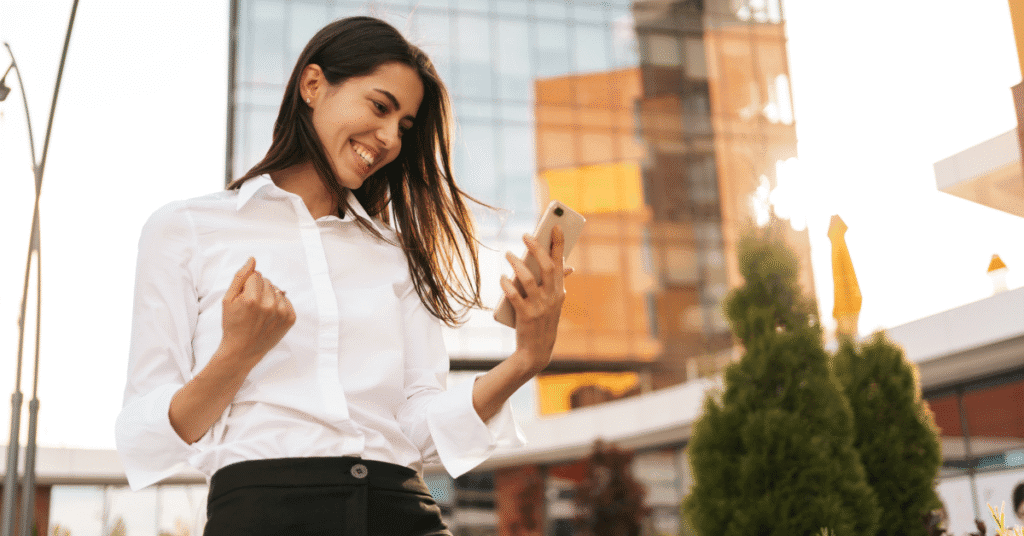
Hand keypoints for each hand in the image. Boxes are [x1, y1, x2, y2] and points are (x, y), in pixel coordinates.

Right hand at [219, 257, 295, 367]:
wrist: (242, 350)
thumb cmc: (232, 324)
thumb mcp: (228, 300)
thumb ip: (240, 277)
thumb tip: (252, 259)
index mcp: (252, 300)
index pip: (255, 275)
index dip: (248, 285)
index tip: (244, 298)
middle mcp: (269, 305)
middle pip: (267, 281)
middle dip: (259, 289)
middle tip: (251, 306)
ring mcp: (282, 313)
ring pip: (277, 290)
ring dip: (269, 296)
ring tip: (260, 311)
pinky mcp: (290, 319)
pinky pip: (286, 300)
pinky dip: (278, 304)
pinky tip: (269, 315)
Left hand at [499, 227, 572, 374]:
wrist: (536, 352)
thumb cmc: (543, 322)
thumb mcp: (553, 303)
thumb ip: (556, 284)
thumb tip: (567, 266)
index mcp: (559, 291)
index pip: (560, 262)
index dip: (559, 243)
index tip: (556, 226)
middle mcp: (552, 297)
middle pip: (546, 267)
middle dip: (537, 248)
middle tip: (526, 235)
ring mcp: (539, 307)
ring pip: (529, 279)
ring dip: (517, 264)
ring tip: (508, 254)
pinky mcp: (526, 316)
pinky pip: (515, 296)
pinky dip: (507, 285)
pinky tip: (502, 277)